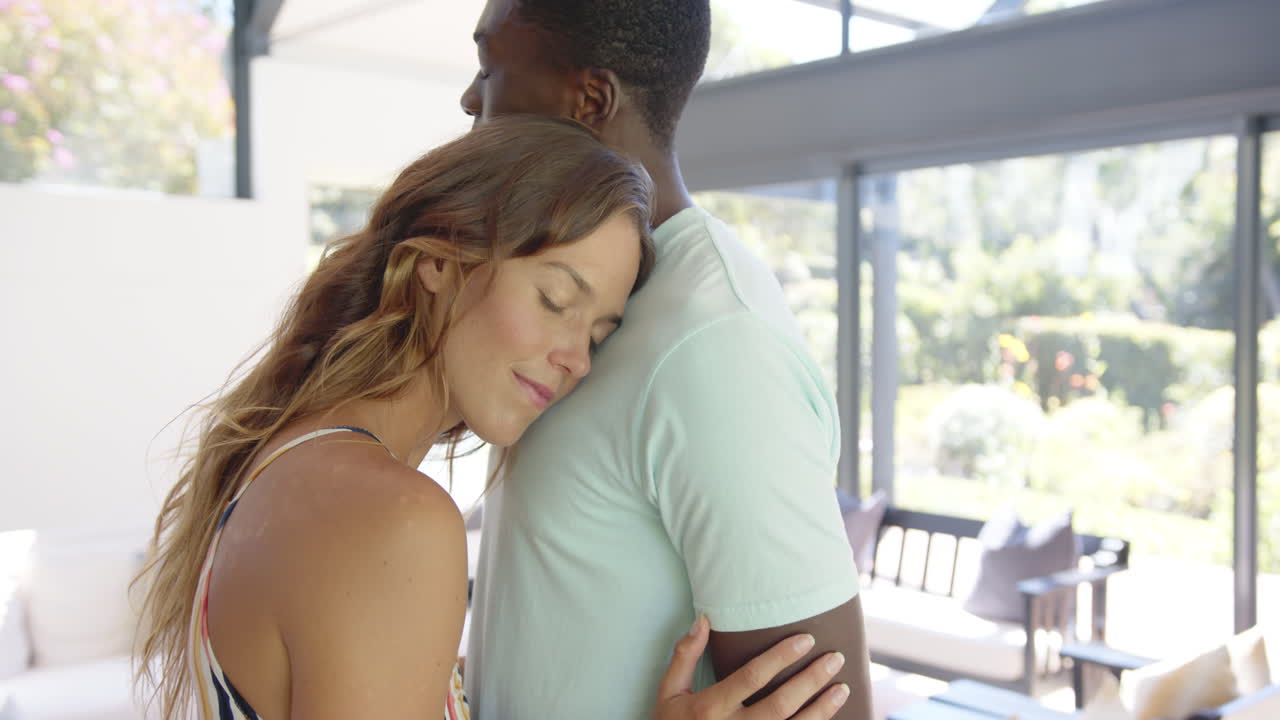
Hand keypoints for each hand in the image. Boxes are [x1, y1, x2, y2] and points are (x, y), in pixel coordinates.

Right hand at [653, 616, 849, 719]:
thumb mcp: (668, 692)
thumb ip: (685, 656)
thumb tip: (704, 619)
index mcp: (709, 709)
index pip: (752, 678)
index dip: (781, 657)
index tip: (805, 639)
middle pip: (780, 705)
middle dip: (810, 680)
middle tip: (834, 659)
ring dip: (821, 710)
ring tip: (842, 689)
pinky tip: (830, 718)